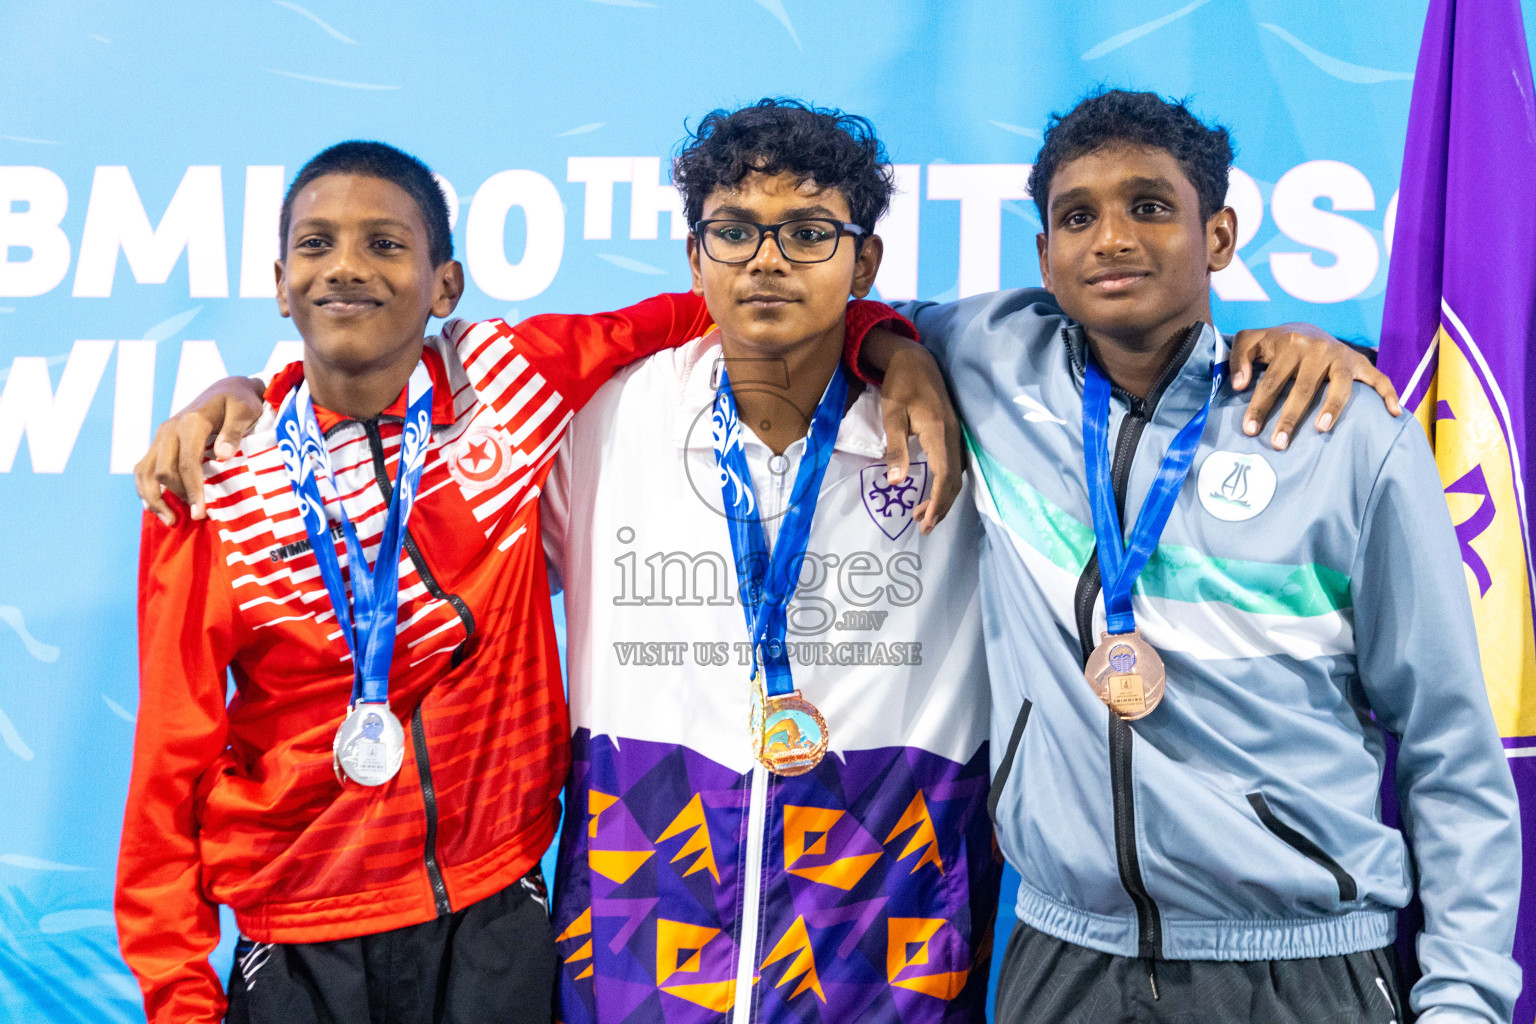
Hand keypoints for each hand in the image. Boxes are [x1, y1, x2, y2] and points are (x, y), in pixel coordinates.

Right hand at [135, 376, 266, 524]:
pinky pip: (143, 468)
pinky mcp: (159, 443)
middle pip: (163, 471)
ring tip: (170, 521)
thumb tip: (223, 456)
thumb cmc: (240, 402)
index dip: (193, 490)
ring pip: (144, 472)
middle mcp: (170, 429)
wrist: (227, 389)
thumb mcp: (245, 410)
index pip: (187, 464)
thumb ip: (235, 431)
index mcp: (191, 422)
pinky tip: (156, 507)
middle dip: (177, 497)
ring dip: (153, 498)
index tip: (201, 513)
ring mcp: (161, 436)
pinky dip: (146, 489)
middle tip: (198, 517)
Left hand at [865, 329, 962, 532]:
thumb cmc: (899, 387)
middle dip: (941, 506)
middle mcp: (952, 435)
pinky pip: (954, 465)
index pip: (944, 475)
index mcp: (938, 432)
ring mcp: (955, 434)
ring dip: (943, 497)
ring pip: (956, 474)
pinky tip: (934, 492)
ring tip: (923, 515)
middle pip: (954, 479)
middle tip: (923, 526)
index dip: (937, 501)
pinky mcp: (952, 433)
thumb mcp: (891, 416)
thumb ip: (895, 449)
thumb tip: (896, 481)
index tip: (926, 521)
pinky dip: (945, 484)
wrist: (915, 361)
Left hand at [1228, 324, 1401, 450]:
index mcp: (1291, 343)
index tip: (1250, 430)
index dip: (1259, 406)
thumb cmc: (1276, 344)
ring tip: (1321, 430)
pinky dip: (1389, 395)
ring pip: (1339, 387)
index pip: (1272, 380)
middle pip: (1303, 388)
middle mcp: (1319, 349)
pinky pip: (1379, 380)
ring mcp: (1343, 357)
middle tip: (1278, 444)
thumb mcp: (1252, 341)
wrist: (1309, 330)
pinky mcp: (1361, 364)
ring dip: (1332, 409)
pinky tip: (1394, 413)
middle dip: (1290, 418)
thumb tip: (1239, 386)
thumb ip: (1238, 358)